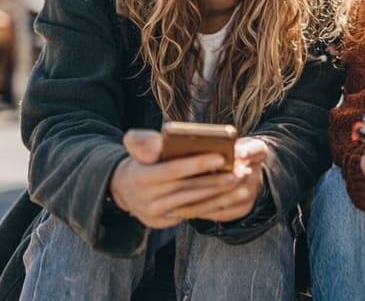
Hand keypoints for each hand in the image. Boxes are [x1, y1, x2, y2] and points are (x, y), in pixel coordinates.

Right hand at [108, 129, 240, 228]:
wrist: (124, 189)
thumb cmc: (139, 160)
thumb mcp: (134, 144)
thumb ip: (143, 141)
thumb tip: (160, 145)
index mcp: (140, 177)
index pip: (172, 170)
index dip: (197, 164)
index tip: (221, 157)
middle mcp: (147, 199)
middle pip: (187, 190)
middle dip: (215, 182)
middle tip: (239, 173)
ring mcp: (156, 214)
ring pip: (192, 204)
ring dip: (219, 196)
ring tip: (240, 184)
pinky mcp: (164, 222)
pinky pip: (192, 214)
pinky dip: (212, 205)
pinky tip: (229, 197)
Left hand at [177, 137, 267, 221]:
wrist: (241, 170)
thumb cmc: (225, 152)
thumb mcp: (226, 143)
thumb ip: (217, 143)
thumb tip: (194, 145)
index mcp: (256, 152)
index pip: (256, 150)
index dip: (247, 152)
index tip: (236, 154)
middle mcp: (257, 173)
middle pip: (237, 179)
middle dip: (212, 183)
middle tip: (186, 185)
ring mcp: (252, 193)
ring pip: (227, 199)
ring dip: (202, 202)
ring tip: (177, 203)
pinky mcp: (244, 208)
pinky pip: (223, 213)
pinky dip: (203, 212)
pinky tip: (184, 211)